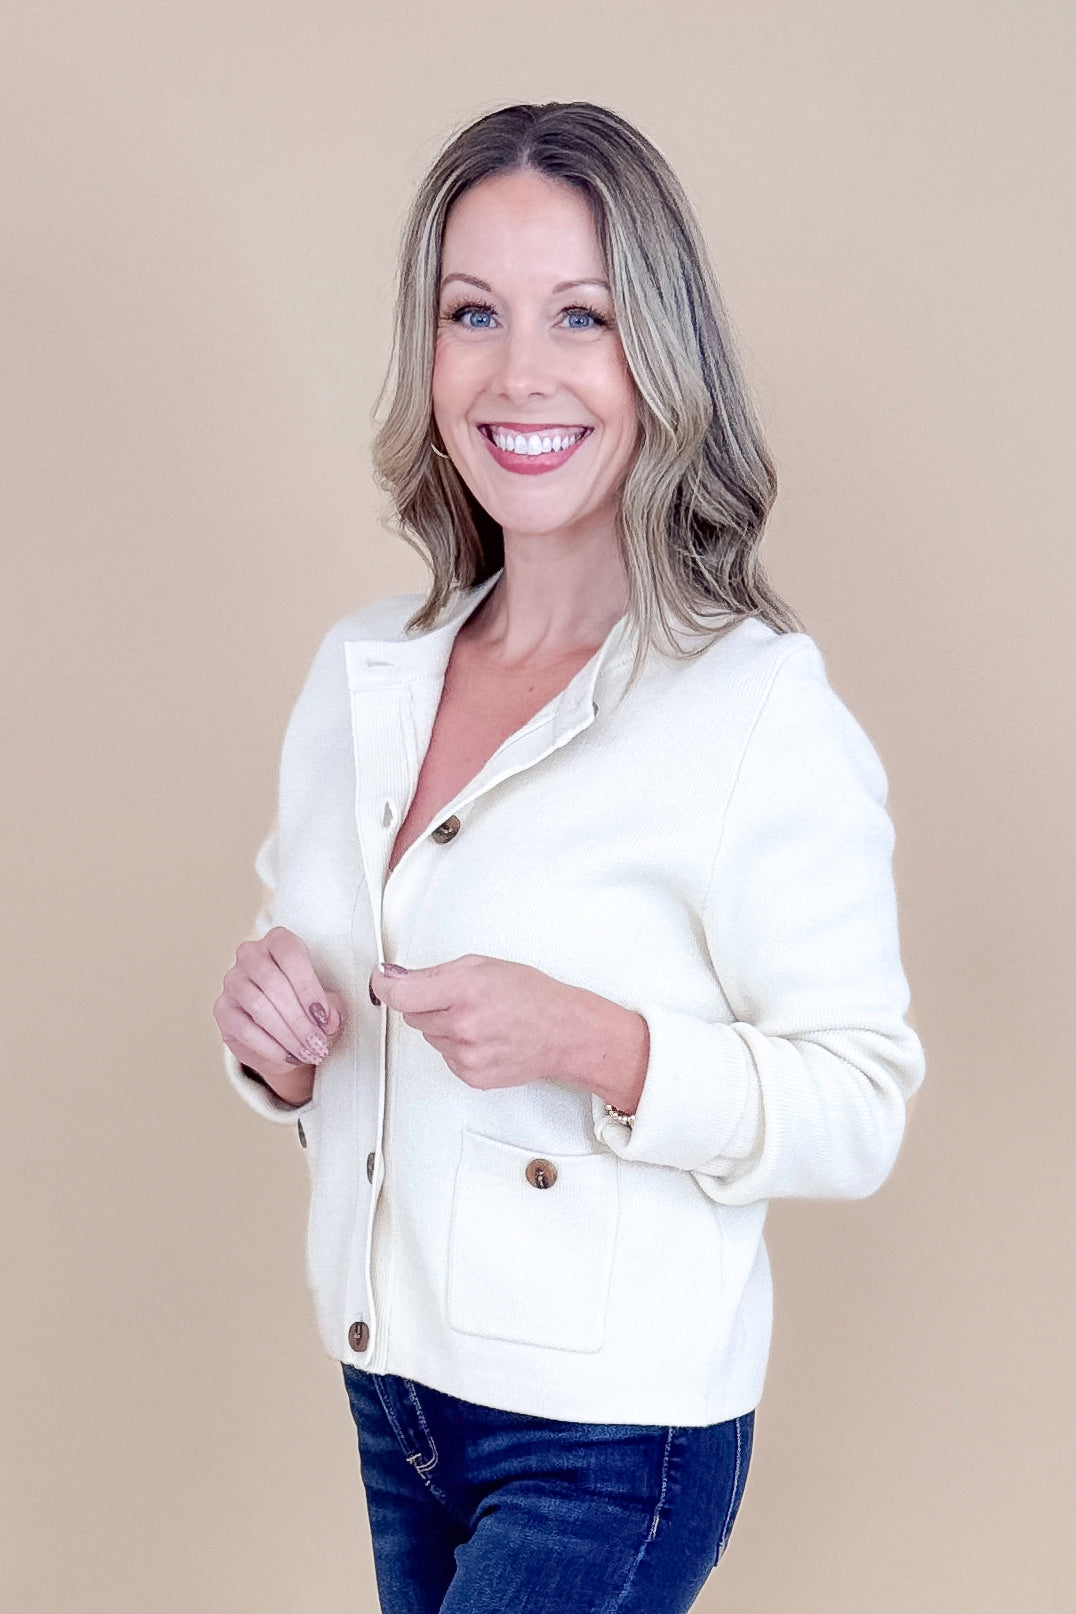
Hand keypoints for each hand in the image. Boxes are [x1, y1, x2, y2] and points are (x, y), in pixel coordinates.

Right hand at [214, 926, 346, 1104]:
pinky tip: (287, 1057)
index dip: (309, 989)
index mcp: (279, 941)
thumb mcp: (324, 1001)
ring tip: (307, 1053)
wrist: (281, 1028)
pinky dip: (269, 1046)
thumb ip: (331, 1006)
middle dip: (300, 1020)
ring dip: (287, 1036)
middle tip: (318, 1045)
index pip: (291, 956)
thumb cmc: (305, 1004)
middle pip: (274, 984)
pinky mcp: (222, 1009)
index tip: (324, 1019)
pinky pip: (244, 1029)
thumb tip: (331, 1019)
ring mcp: (233, 981)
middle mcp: (251, 955)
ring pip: (259, 1007)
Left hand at [369, 954, 648, 1109]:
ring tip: (478, 1019)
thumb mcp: (484, 965)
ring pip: (429, 1037)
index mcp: (464, 989)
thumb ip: (435, 972)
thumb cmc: (532, 996)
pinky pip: (445, 1056)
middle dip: (427, 1004)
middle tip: (457, 998)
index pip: (401, 994)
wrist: (563, 1032)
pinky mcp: (470, 1076)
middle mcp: (463, 1024)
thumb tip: (397, 977)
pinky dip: (456, 1047)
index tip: (383, 980)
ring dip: (444, 1026)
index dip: (386, 985)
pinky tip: (483, 1038)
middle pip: (412, 1015)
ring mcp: (466, 1055)